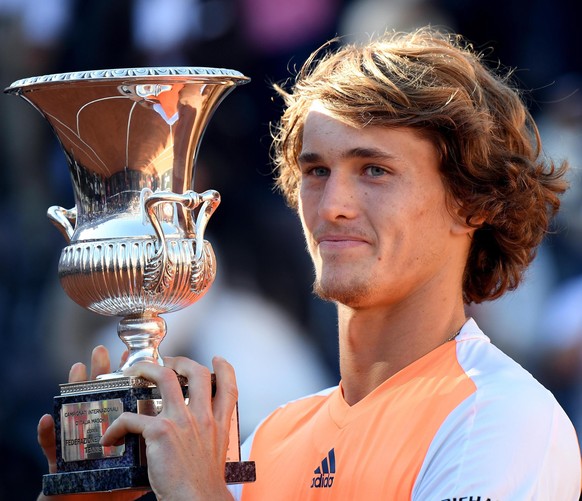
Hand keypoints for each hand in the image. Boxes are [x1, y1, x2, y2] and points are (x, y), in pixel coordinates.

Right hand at [36, 346, 146, 500]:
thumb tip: (184, 428)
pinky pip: (50, 446)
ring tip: (78, 368)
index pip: (126, 397)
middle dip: (102, 371)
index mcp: (119, 430)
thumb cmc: (116, 491)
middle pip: (100, 394)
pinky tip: (48, 421)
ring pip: (74, 410)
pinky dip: (47, 434)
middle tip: (103, 351)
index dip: (130, 378)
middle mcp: (98, 430)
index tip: (136, 357)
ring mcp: (77, 443)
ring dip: (75, 389)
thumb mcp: (142, 467)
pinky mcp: (59, 463)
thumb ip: (159, 446)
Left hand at [100, 356, 235, 500]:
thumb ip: (209, 437)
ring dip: (146, 369)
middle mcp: (203, 417)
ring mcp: (181, 420)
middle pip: (197, 373)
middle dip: (181, 361)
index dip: (224, 369)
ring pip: (165, 377)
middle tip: (168, 362)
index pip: (229, 387)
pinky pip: (131, 418)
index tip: (218, 360)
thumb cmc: (203, 487)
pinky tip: (110, 437)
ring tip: (134, 371)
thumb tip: (196, 435)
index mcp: (218, 424)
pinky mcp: (160, 431)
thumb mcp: (216, 454)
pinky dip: (117, 425)